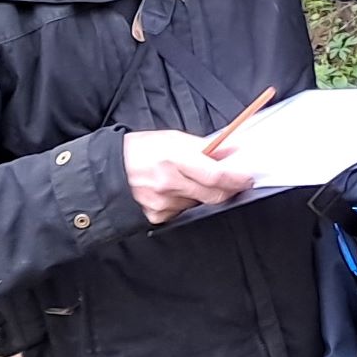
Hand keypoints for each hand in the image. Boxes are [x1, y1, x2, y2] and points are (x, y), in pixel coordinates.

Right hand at [123, 130, 255, 224]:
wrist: (108, 171)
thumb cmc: (140, 150)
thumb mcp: (172, 139)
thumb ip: (203, 147)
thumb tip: (232, 150)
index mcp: (174, 158)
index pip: (215, 175)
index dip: (236, 179)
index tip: (248, 177)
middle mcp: (169, 183)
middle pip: (214, 195)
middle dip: (229, 189)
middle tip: (235, 182)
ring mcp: (163, 203)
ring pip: (199, 203)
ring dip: (203, 194)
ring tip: (189, 179)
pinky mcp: (157, 217)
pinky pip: (182, 211)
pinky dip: (185, 202)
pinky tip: (174, 191)